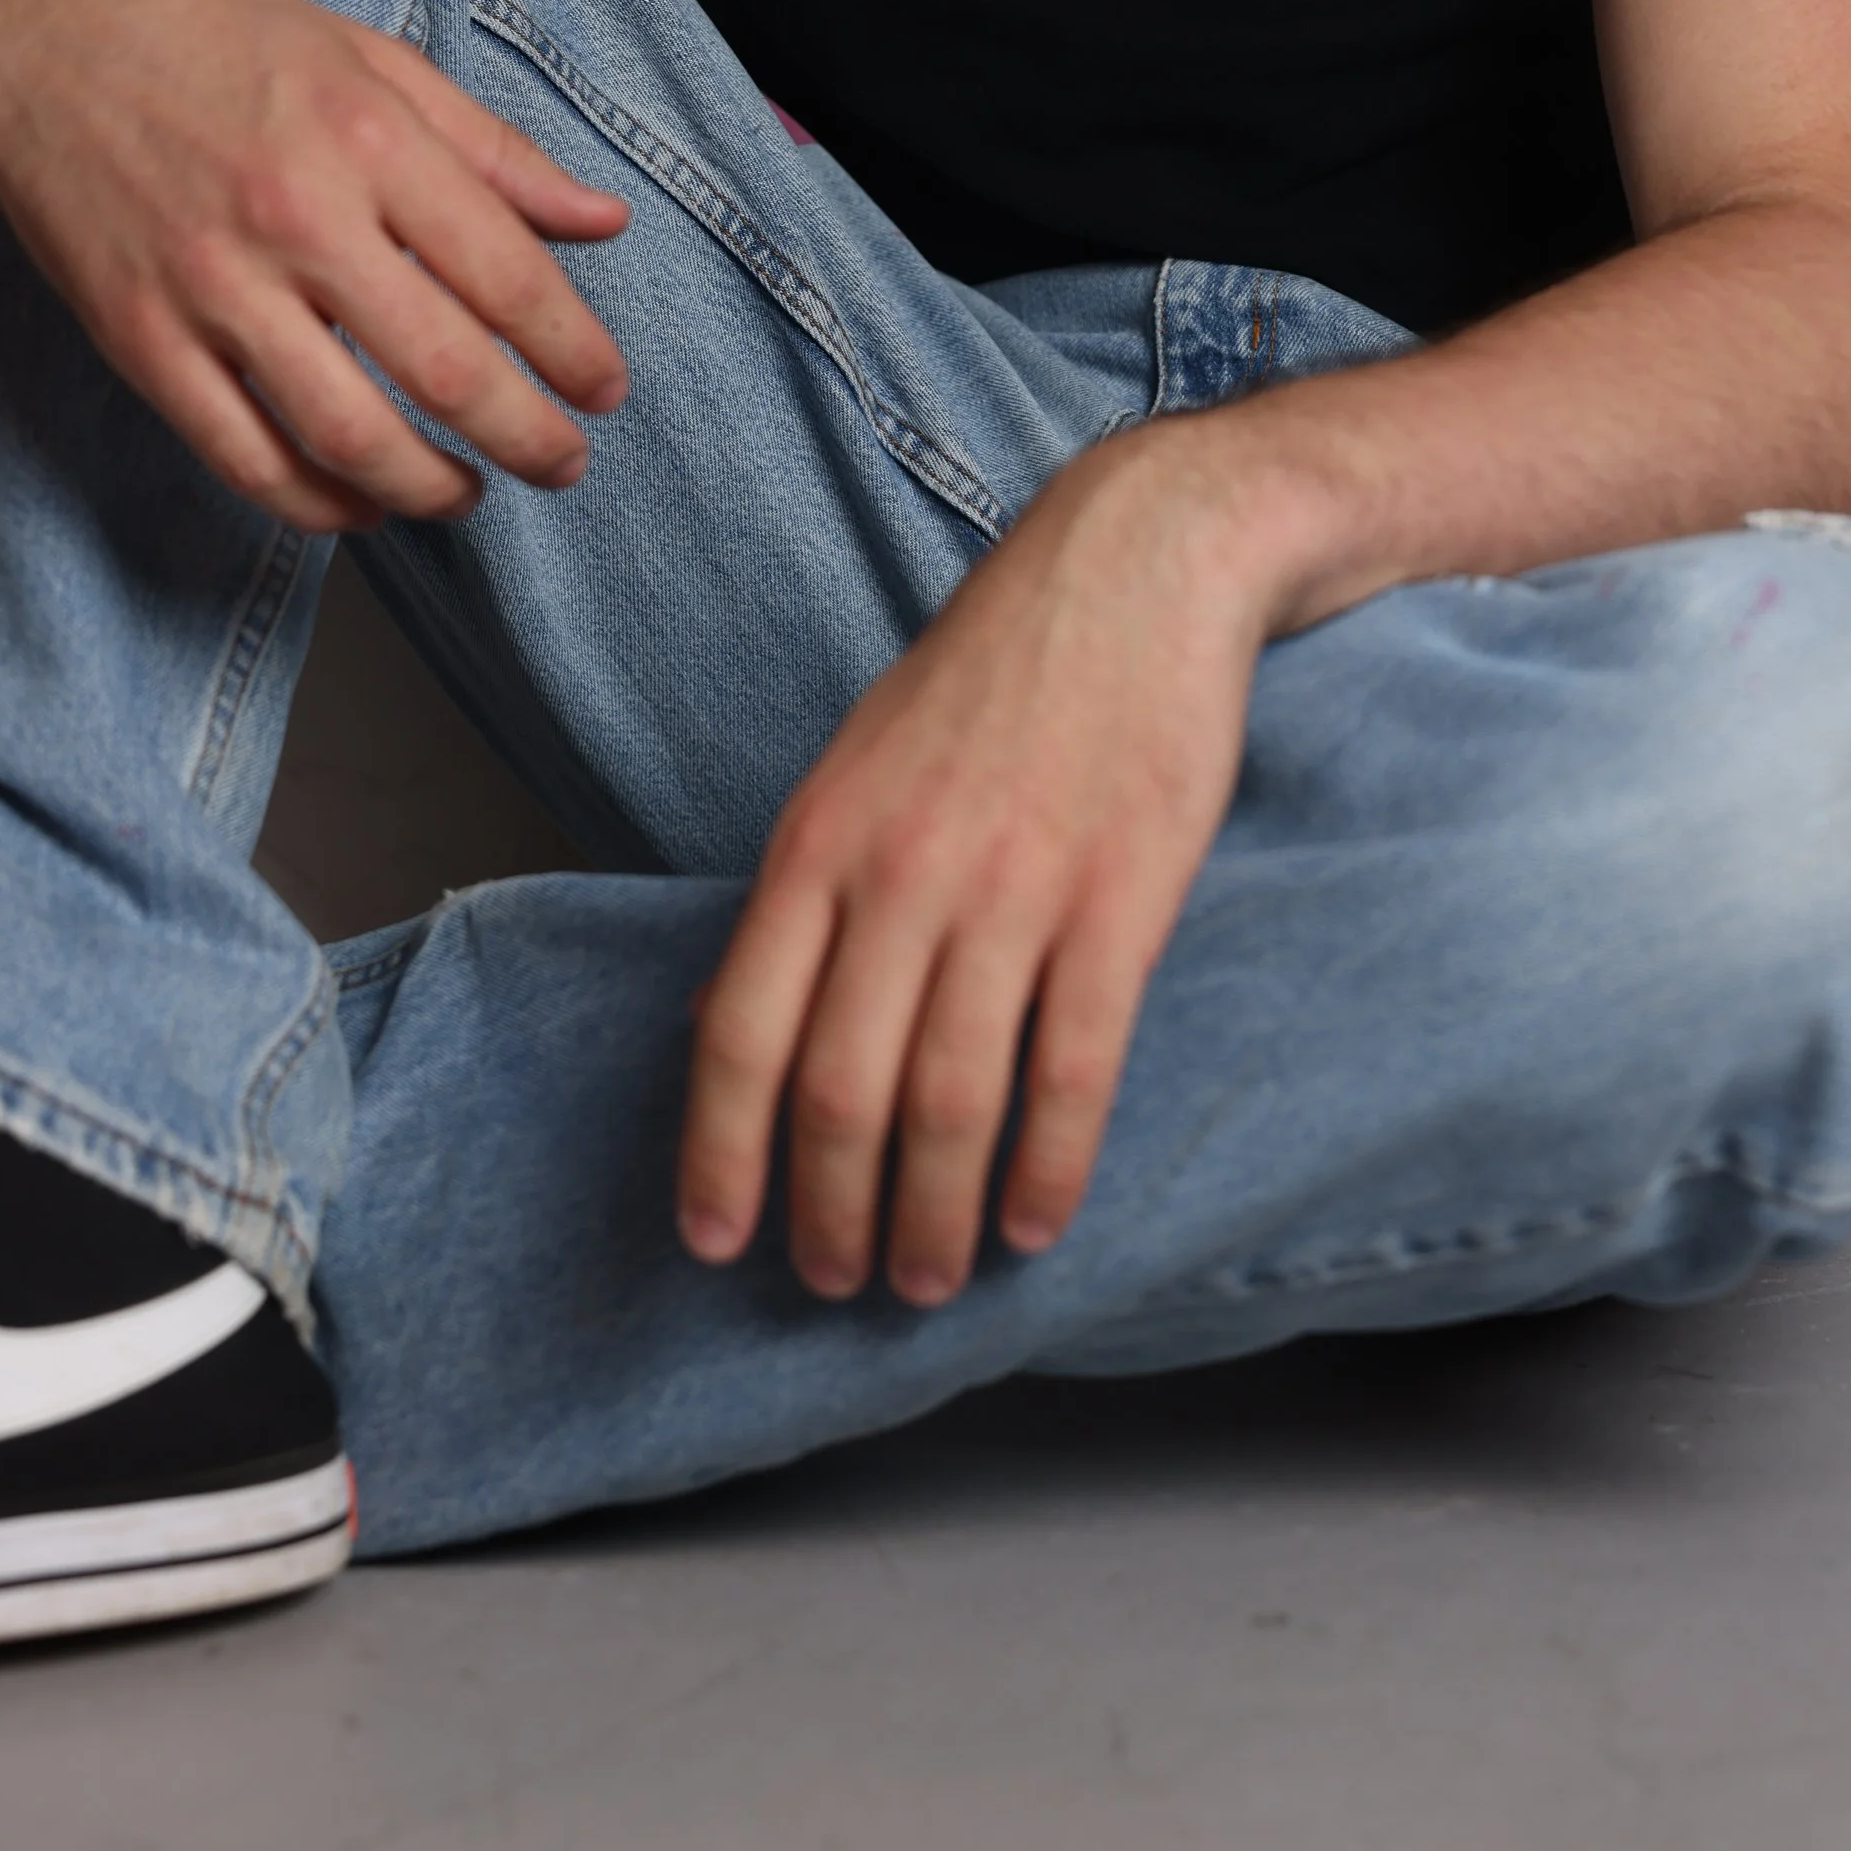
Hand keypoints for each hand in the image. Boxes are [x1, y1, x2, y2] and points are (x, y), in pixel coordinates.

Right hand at [0, 0, 630, 531]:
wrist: (41, 25)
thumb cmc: (215, 33)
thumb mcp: (371, 61)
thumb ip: (492, 150)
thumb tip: (603, 219)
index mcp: (367, 138)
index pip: (506, 276)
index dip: (572, 351)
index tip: (603, 391)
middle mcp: (295, 216)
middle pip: (444, 370)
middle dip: (526, 438)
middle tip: (563, 463)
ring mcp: (209, 286)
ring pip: (347, 436)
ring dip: (430, 488)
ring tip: (468, 492)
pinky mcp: (139, 337)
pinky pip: (242, 457)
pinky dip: (316, 505)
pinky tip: (361, 504)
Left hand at [675, 421, 1272, 1305]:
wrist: (1135, 568)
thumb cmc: (989, 676)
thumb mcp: (859, 763)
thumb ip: (805, 892)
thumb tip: (731, 1020)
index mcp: (820, 839)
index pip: (741, 1031)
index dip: (721, 1154)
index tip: (715, 1242)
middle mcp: (901, 873)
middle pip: (841, 1088)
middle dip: (831, 1211)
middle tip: (838, 1283)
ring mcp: (1014, 890)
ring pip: (951, 1100)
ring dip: (936, 1215)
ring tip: (934, 1276)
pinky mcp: (1119, 903)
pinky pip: (1071, 1069)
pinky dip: (1048, 1168)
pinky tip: (1036, 1223)